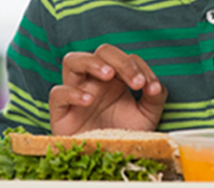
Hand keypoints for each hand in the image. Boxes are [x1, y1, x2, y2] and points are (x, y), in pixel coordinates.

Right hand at [49, 44, 166, 135]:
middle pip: (102, 52)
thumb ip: (155, 98)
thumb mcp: (147, 117)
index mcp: (116, 79)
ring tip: (108, 75)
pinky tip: (88, 101)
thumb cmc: (124, 136)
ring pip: (71, 60)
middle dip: (121, 61)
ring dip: (92, 62)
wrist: (108, 162)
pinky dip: (71, 93)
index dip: (139, 67)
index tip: (150, 87)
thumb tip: (155, 86)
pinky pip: (57, 93)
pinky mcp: (61, 112)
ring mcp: (76, 93)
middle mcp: (95, 82)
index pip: (126, 57)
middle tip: (135, 82)